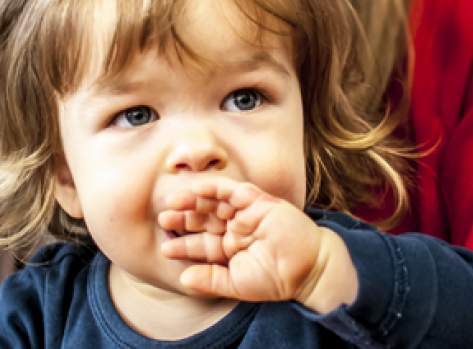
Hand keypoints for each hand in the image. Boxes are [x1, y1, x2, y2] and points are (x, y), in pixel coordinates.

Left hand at [158, 178, 357, 313]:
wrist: (309, 269)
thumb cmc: (276, 279)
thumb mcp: (236, 284)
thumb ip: (210, 281)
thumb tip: (183, 278)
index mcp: (231, 249)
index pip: (202, 243)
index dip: (183, 245)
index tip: (165, 249)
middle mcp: (236, 229)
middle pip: (204, 219)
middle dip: (183, 218)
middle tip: (163, 219)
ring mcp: (246, 214)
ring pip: (213, 202)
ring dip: (193, 201)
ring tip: (172, 203)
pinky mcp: (258, 201)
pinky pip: (232, 190)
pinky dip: (214, 188)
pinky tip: (196, 189)